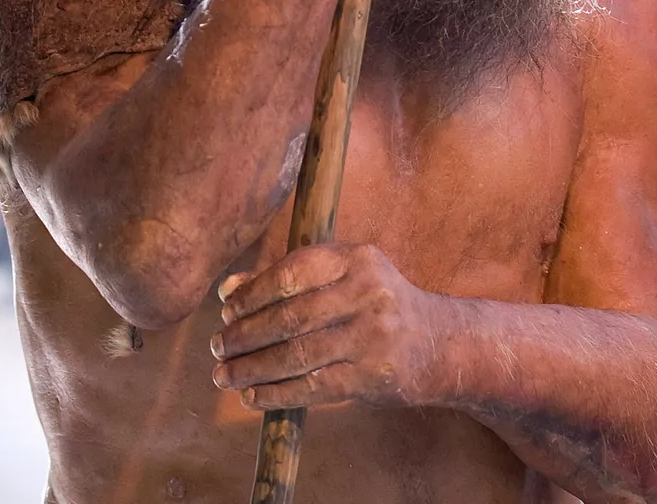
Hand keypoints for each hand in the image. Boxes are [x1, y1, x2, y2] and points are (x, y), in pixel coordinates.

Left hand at [211, 242, 446, 409]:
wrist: (439, 344)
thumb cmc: (379, 307)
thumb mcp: (345, 279)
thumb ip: (290, 280)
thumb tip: (228, 290)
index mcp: (359, 259)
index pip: (292, 273)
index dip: (252, 295)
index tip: (226, 313)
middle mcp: (369, 293)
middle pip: (289, 317)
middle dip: (244, 336)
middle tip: (217, 348)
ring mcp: (373, 335)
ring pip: (296, 355)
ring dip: (251, 368)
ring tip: (224, 375)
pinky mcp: (372, 375)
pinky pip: (311, 387)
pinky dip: (275, 394)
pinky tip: (252, 396)